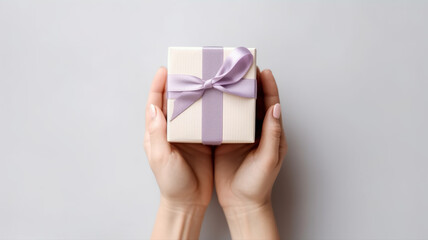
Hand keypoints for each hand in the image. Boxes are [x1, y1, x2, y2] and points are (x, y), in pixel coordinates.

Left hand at [144, 67, 212, 238]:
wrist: (189, 202)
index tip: (165, 69)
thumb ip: (157, 133)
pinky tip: (217, 101)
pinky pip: (205, 121)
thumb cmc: (171, 183)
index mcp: (158, 133)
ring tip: (205, 79)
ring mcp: (187, 135)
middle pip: (173, 101)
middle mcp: (171, 131)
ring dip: (196, 94)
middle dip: (179, 84)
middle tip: (189, 69)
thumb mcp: (161, 158)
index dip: (158, 85)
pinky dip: (210, 109)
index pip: (155, 103)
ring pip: (190, 109)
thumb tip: (153, 107)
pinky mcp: (202, 141)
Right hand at [214, 69, 286, 238]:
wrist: (241, 203)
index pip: (271, 104)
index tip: (262, 70)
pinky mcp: (225, 142)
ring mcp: (239, 136)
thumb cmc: (258, 184)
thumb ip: (272, 133)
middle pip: (253, 102)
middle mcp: (255, 131)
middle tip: (240, 69)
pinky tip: (210, 100)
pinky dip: (218, 110)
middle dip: (248, 85)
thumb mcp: (268, 158)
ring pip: (237, 109)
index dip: (268, 86)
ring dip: (232, 94)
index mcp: (270, 133)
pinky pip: (222, 121)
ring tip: (224, 79)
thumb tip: (276, 107)